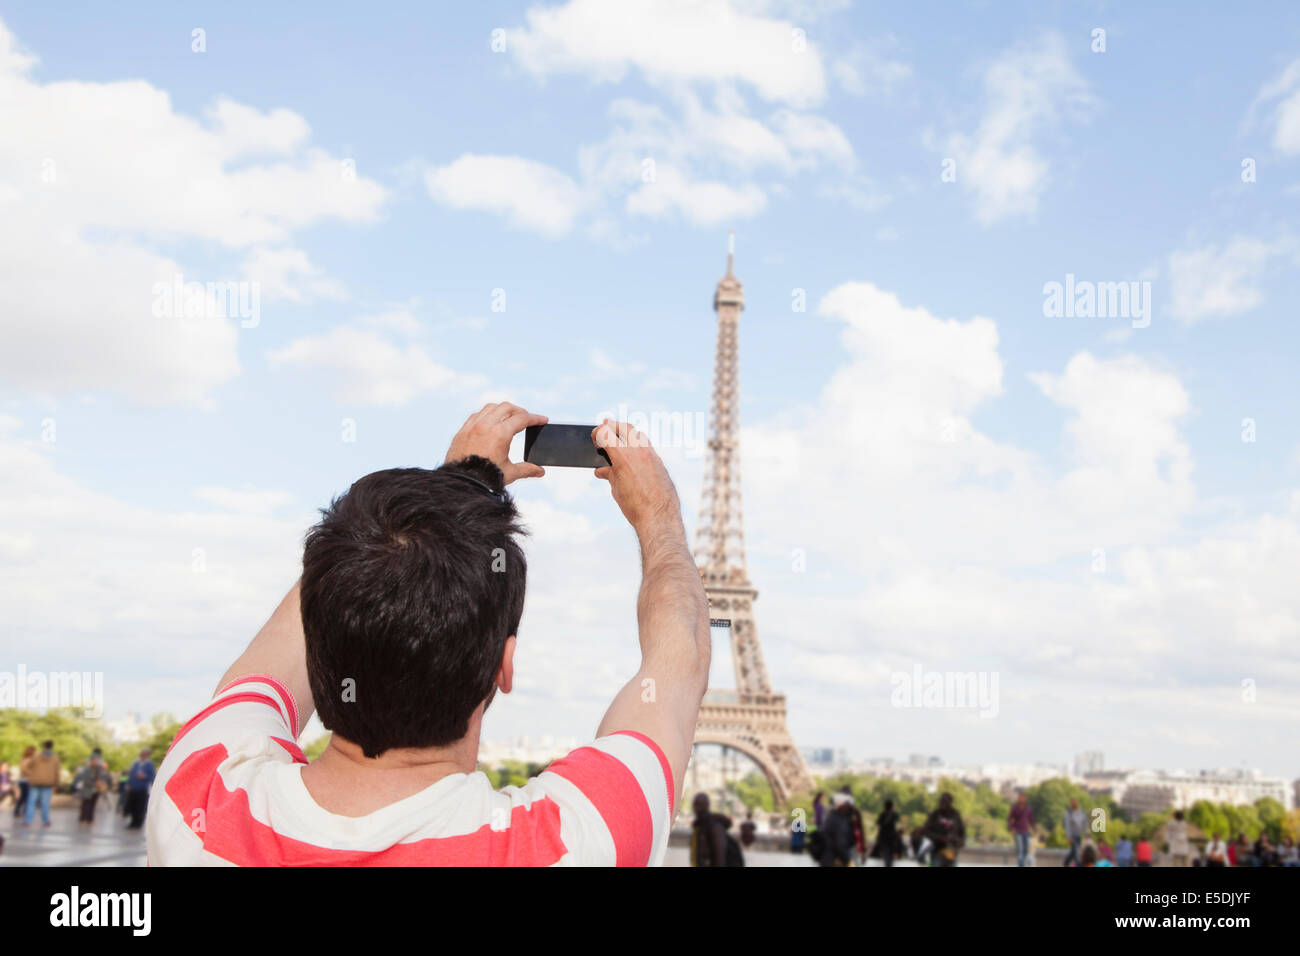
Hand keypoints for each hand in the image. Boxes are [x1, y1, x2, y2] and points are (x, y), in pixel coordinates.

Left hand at [445, 403, 547, 484]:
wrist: (461, 485)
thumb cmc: (485, 479)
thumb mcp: (510, 473)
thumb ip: (527, 469)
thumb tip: (540, 471)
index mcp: (500, 433)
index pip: (522, 419)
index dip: (535, 418)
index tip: (543, 420)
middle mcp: (486, 425)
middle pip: (507, 408)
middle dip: (520, 411)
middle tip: (527, 419)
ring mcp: (472, 426)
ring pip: (491, 408)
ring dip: (503, 410)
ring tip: (510, 418)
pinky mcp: (462, 431)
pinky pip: (477, 415)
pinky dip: (487, 415)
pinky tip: (491, 422)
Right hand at [592, 419, 680, 534]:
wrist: (658, 518)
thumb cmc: (635, 507)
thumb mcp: (616, 489)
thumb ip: (610, 475)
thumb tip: (602, 471)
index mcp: (623, 457)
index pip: (606, 433)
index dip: (598, 433)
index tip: (595, 438)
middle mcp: (639, 452)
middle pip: (625, 427)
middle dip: (613, 426)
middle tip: (606, 427)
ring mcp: (652, 456)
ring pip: (639, 434)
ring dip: (628, 433)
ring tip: (620, 440)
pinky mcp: (660, 463)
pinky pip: (648, 447)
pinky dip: (639, 446)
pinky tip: (634, 455)